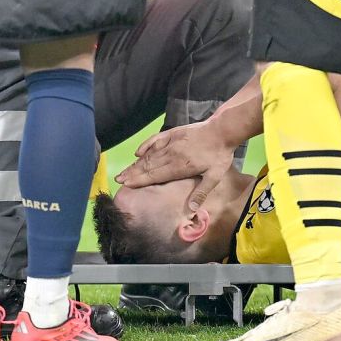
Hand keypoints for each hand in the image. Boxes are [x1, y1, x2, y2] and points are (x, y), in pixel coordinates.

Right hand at [116, 120, 235, 210]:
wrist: (222, 130)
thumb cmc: (219, 155)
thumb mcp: (214, 176)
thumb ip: (201, 192)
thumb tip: (192, 210)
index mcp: (179, 166)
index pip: (155, 175)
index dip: (140, 180)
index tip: (126, 185)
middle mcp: (171, 154)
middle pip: (148, 165)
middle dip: (132, 173)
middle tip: (118, 180)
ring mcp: (171, 143)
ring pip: (149, 154)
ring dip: (136, 163)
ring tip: (124, 170)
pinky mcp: (172, 134)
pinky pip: (155, 139)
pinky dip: (145, 145)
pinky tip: (137, 151)